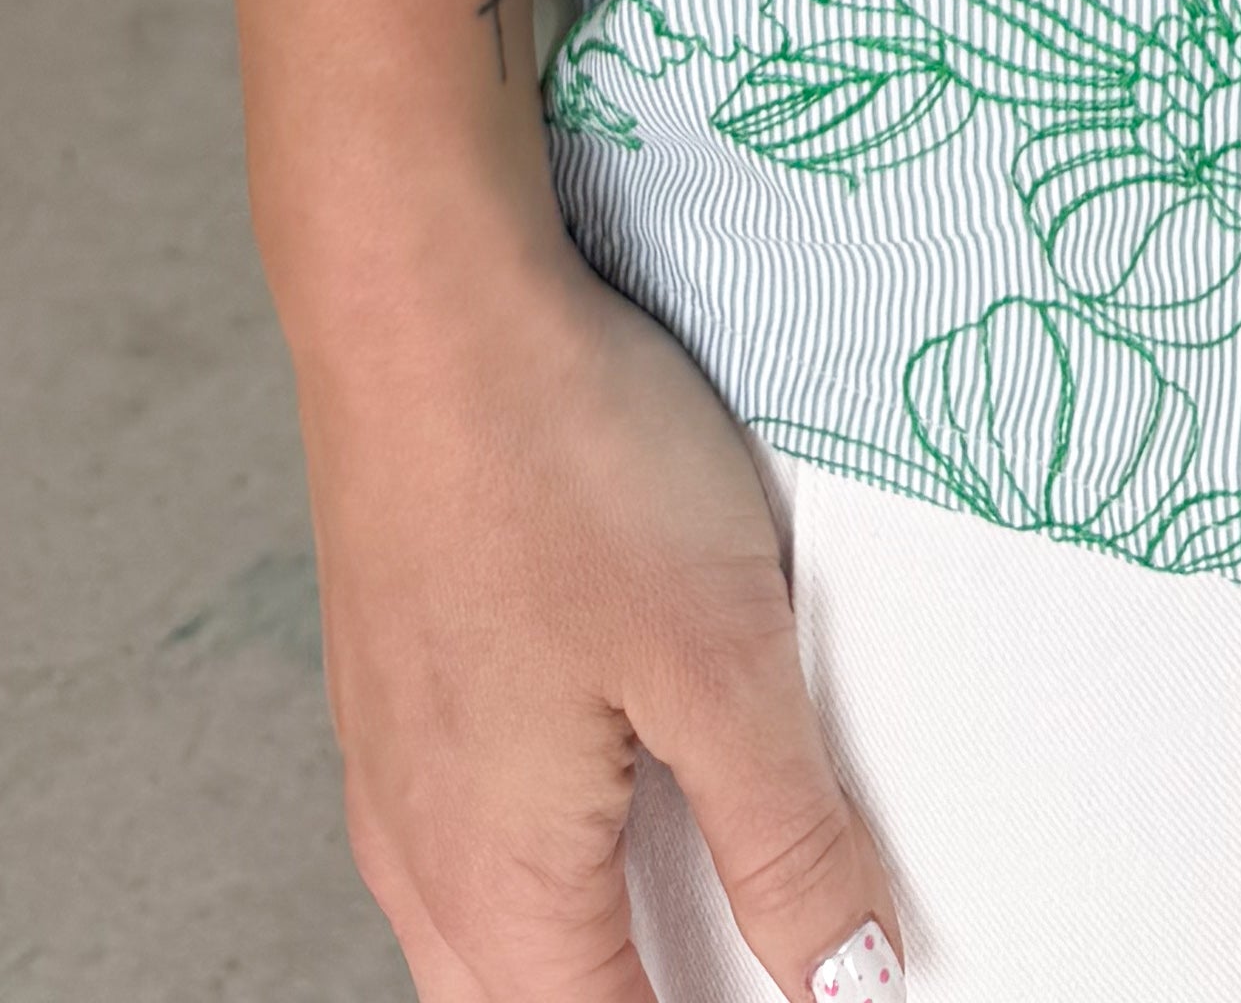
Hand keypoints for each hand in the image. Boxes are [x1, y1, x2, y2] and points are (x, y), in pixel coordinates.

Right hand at [293, 220, 893, 1000]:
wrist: (420, 307)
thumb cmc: (553, 460)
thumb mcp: (719, 660)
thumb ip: (786, 840)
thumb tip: (845, 983)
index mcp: (500, 889)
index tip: (815, 988)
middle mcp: (422, 857)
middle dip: (651, 993)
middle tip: (769, 950)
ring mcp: (396, 775)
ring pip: (494, 938)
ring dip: (597, 942)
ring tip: (718, 890)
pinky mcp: (398, 691)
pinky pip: (470, 841)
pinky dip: (558, 861)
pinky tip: (625, 779)